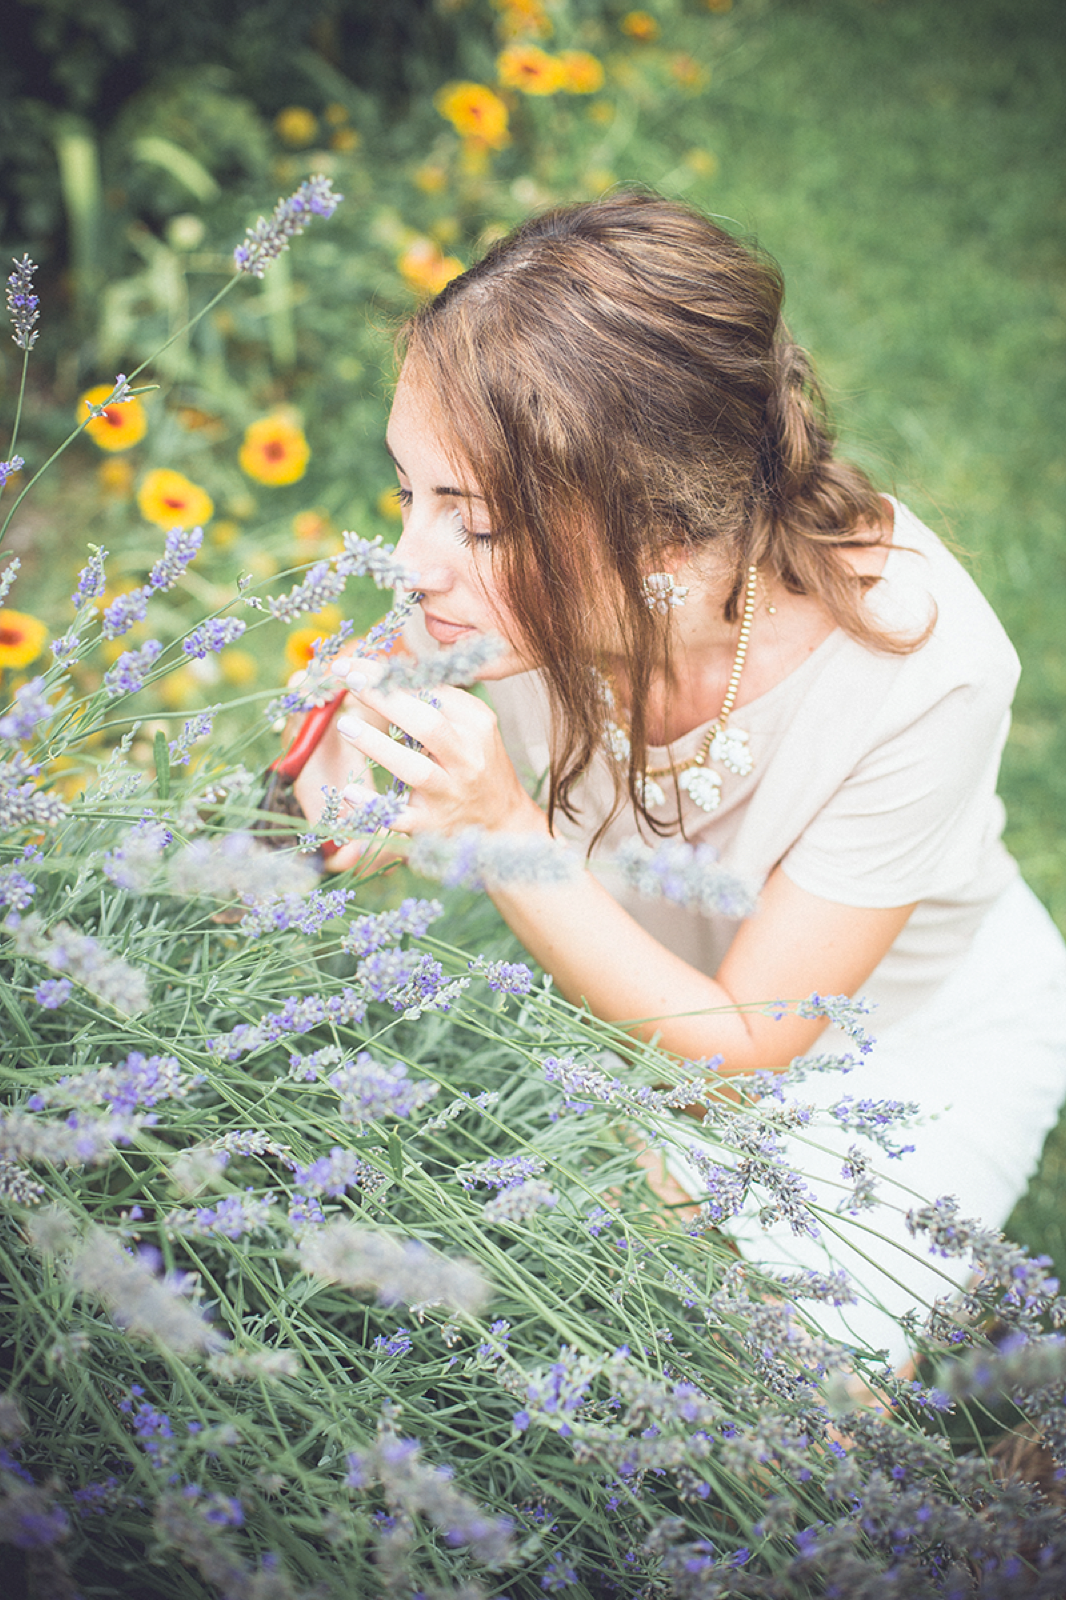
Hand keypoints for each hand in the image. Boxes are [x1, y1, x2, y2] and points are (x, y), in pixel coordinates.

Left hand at [333, 660, 546, 838]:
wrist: (504, 820)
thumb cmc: (477, 763)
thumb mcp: (472, 724)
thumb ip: (439, 698)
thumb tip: (390, 669)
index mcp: (476, 725)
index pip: (431, 691)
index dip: (390, 677)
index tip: (353, 665)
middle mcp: (466, 759)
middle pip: (428, 725)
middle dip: (386, 700)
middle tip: (349, 681)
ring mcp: (450, 794)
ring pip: (416, 770)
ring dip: (379, 747)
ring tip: (346, 725)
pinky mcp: (433, 825)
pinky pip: (401, 817)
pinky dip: (375, 806)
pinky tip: (350, 793)